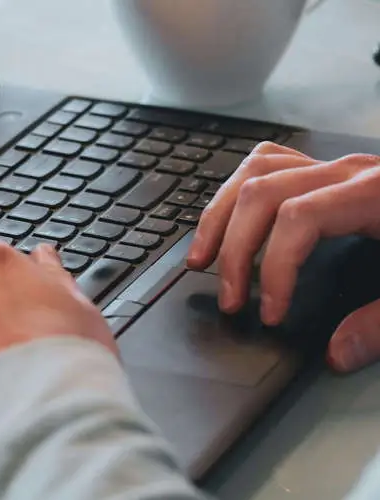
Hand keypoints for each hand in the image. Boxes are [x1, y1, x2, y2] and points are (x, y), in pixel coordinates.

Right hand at [186, 141, 379, 372]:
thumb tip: (336, 353)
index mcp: (373, 194)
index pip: (296, 220)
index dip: (273, 268)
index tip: (270, 313)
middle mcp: (344, 172)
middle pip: (261, 193)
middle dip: (234, 249)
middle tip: (228, 298)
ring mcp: (332, 167)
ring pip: (254, 172)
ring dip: (220, 215)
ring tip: (202, 257)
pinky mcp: (326, 171)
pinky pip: (267, 165)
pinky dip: (237, 191)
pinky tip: (229, 220)